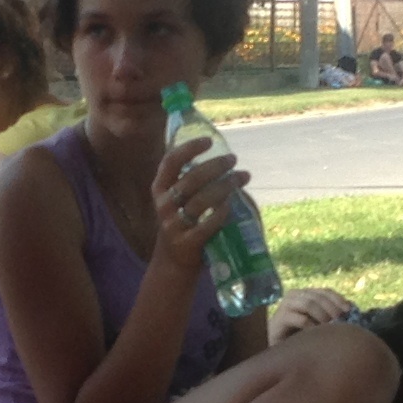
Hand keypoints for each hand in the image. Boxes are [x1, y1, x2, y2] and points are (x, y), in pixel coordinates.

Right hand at [147, 136, 246, 272]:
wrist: (173, 261)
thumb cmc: (180, 223)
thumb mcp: (176, 200)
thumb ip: (191, 181)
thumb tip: (222, 160)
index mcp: (159, 188)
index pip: (171, 161)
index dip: (189, 148)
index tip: (209, 141)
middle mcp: (163, 205)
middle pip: (192, 178)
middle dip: (216, 166)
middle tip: (233, 159)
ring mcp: (173, 224)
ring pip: (202, 200)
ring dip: (225, 185)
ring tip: (242, 177)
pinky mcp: (187, 242)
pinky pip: (208, 223)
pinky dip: (222, 211)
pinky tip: (233, 202)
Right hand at [267, 287, 356, 340]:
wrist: (278, 347)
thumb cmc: (300, 335)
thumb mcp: (319, 322)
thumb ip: (332, 314)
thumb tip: (353, 309)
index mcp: (306, 293)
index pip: (326, 291)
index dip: (339, 299)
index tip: (350, 310)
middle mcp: (295, 295)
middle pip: (318, 296)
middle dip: (332, 308)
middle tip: (341, 320)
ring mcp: (286, 305)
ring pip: (309, 304)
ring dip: (323, 315)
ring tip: (330, 327)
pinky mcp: (280, 318)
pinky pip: (300, 319)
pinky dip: (312, 326)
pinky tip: (318, 334)